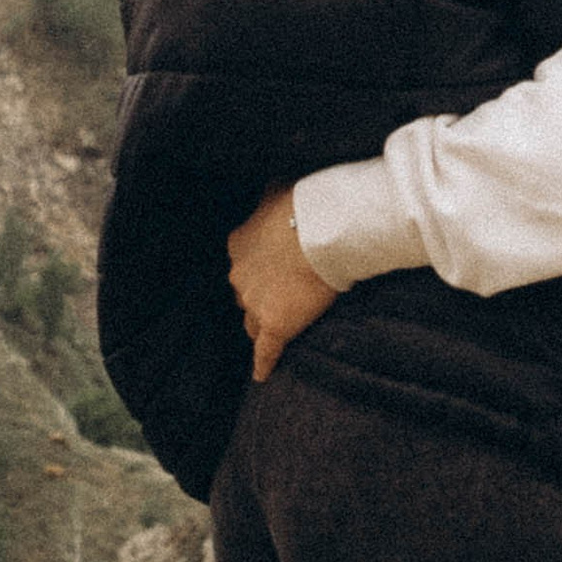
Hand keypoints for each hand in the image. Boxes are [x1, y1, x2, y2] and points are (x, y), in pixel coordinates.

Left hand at [228, 188, 339, 383]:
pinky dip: (263, 363)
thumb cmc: (304, 204)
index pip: (243, 264)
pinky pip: (265, 351)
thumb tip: (274, 188)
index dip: (258, 268)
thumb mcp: (279, 190)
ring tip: (275, 329)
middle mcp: (239, 276)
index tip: (272, 268)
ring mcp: (255, 303)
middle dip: (258, 295)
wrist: (322, 229)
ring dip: (261, 324)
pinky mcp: (275, 326)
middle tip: (280, 295)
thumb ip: (270, 196)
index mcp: (239, 244)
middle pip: (244, 294)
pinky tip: (263, 373)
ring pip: (252, 322)